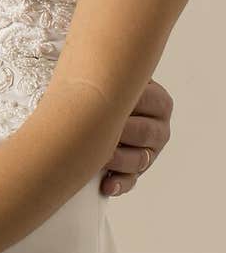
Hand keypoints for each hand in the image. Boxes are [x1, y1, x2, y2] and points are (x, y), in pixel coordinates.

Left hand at [100, 77, 172, 196]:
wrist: (94, 110)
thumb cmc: (101, 92)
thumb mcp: (112, 79)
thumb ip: (114, 77)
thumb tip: (102, 67)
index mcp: (158, 101)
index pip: (147, 100)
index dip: (124, 103)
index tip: (102, 102)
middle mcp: (158, 127)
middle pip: (145, 132)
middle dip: (120, 132)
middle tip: (96, 130)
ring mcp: (149, 152)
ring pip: (139, 159)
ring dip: (117, 159)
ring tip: (98, 156)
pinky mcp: (135, 171)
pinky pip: (130, 181)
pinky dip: (118, 184)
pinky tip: (107, 184)